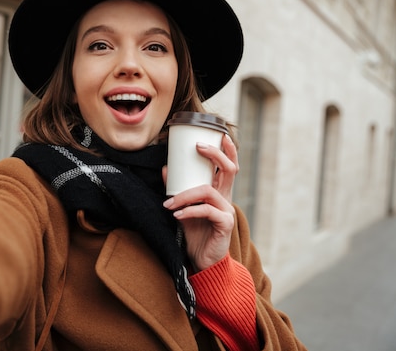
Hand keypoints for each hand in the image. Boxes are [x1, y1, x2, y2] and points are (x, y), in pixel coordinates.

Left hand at [163, 134, 238, 270]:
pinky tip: (176, 214)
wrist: (203, 261)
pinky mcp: (225, 224)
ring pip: (208, 191)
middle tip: (198, 147)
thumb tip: (165, 169)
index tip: (219, 134)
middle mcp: (226, 198)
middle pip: (229, 169)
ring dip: (185, 194)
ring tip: (168, 202)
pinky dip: (189, 210)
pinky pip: (207, 211)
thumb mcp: (183, 208)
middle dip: (215, 154)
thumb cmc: (195, 233)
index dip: (227, 150)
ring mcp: (227, 210)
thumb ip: (177, 190)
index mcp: (219, 192)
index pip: (228, 166)